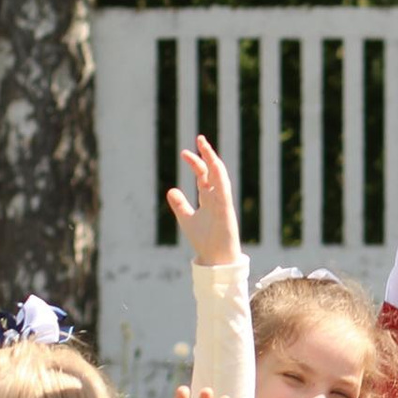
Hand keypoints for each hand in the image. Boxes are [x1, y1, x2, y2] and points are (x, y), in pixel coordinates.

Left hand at [165, 136, 240, 266]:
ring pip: (221, 177)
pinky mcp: (225, 210)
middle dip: (208, 155)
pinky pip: (224, 190)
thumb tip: (171, 189)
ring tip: (206, 147)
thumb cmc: (204, 240)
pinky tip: (214, 165)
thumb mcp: (186, 219)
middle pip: (214, 171)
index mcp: (209, 199)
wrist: (215, 258)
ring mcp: (222, 203)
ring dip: (214, 161)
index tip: (184, 152)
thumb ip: (180, 205)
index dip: (196, 163)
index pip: (204, 175)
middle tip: (200, 138)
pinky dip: (219, 178)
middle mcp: (217, 198)